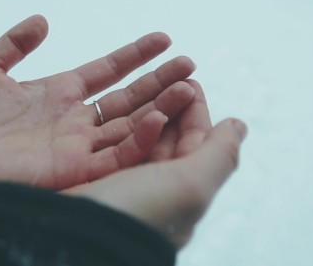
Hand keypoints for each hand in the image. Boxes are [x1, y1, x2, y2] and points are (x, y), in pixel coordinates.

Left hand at [0, 15, 195, 189]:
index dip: (135, 54)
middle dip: (160, 82)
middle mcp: (75, 120)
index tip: (163, 38)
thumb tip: (42, 20)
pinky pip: (117, 155)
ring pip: (131, 126)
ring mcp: (78, 145)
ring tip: (188, 86)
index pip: (107, 70)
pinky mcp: (75, 170)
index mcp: (58, 93)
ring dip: (161, 108)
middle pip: (128, 98)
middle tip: (189, 65)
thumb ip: (13, 44)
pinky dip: (140, 139)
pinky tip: (158, 117)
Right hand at [65, 81, 246, 247]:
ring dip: (153, 107)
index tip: (193, 81)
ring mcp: (117, 184)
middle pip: (166, 140)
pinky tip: (125, 104)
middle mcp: (149, 191)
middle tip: (176, 73)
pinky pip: (111, 143)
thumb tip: (239, 126)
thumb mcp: (191, 185)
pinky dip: (123, 123)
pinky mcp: (88, 178)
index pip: (194, 148)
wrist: (73, 240)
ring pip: (140, 137)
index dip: (197, 114)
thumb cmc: (139, 213)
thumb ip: (218, 154)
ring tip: (159, 78)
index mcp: (177, 199)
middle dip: (174, 105)